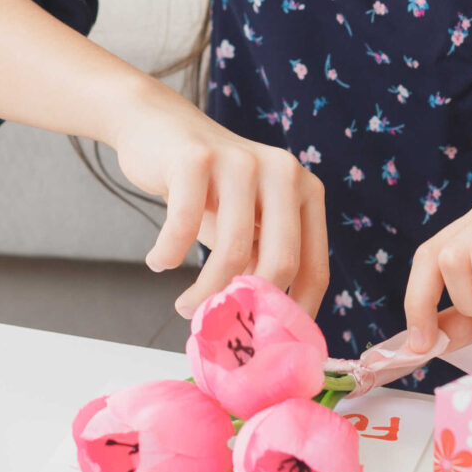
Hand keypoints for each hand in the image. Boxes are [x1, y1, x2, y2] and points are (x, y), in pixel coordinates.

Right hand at [110, 86, 328, 317]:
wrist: (158, 127)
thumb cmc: (207, 188)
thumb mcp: (246, 225)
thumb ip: (262, 263)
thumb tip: (265, 330)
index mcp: (306, 191)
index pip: (314, 268)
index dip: (293, 314)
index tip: (268, 345)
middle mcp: (283, 172)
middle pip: (281, 263)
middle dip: (247, 307)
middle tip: (219, 327)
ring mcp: (241, 161)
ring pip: (232, 251)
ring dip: (204, 292)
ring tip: (185, 307)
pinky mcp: (196, 158)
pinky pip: (184, 225)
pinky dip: (168, 253)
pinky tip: (158, 261)